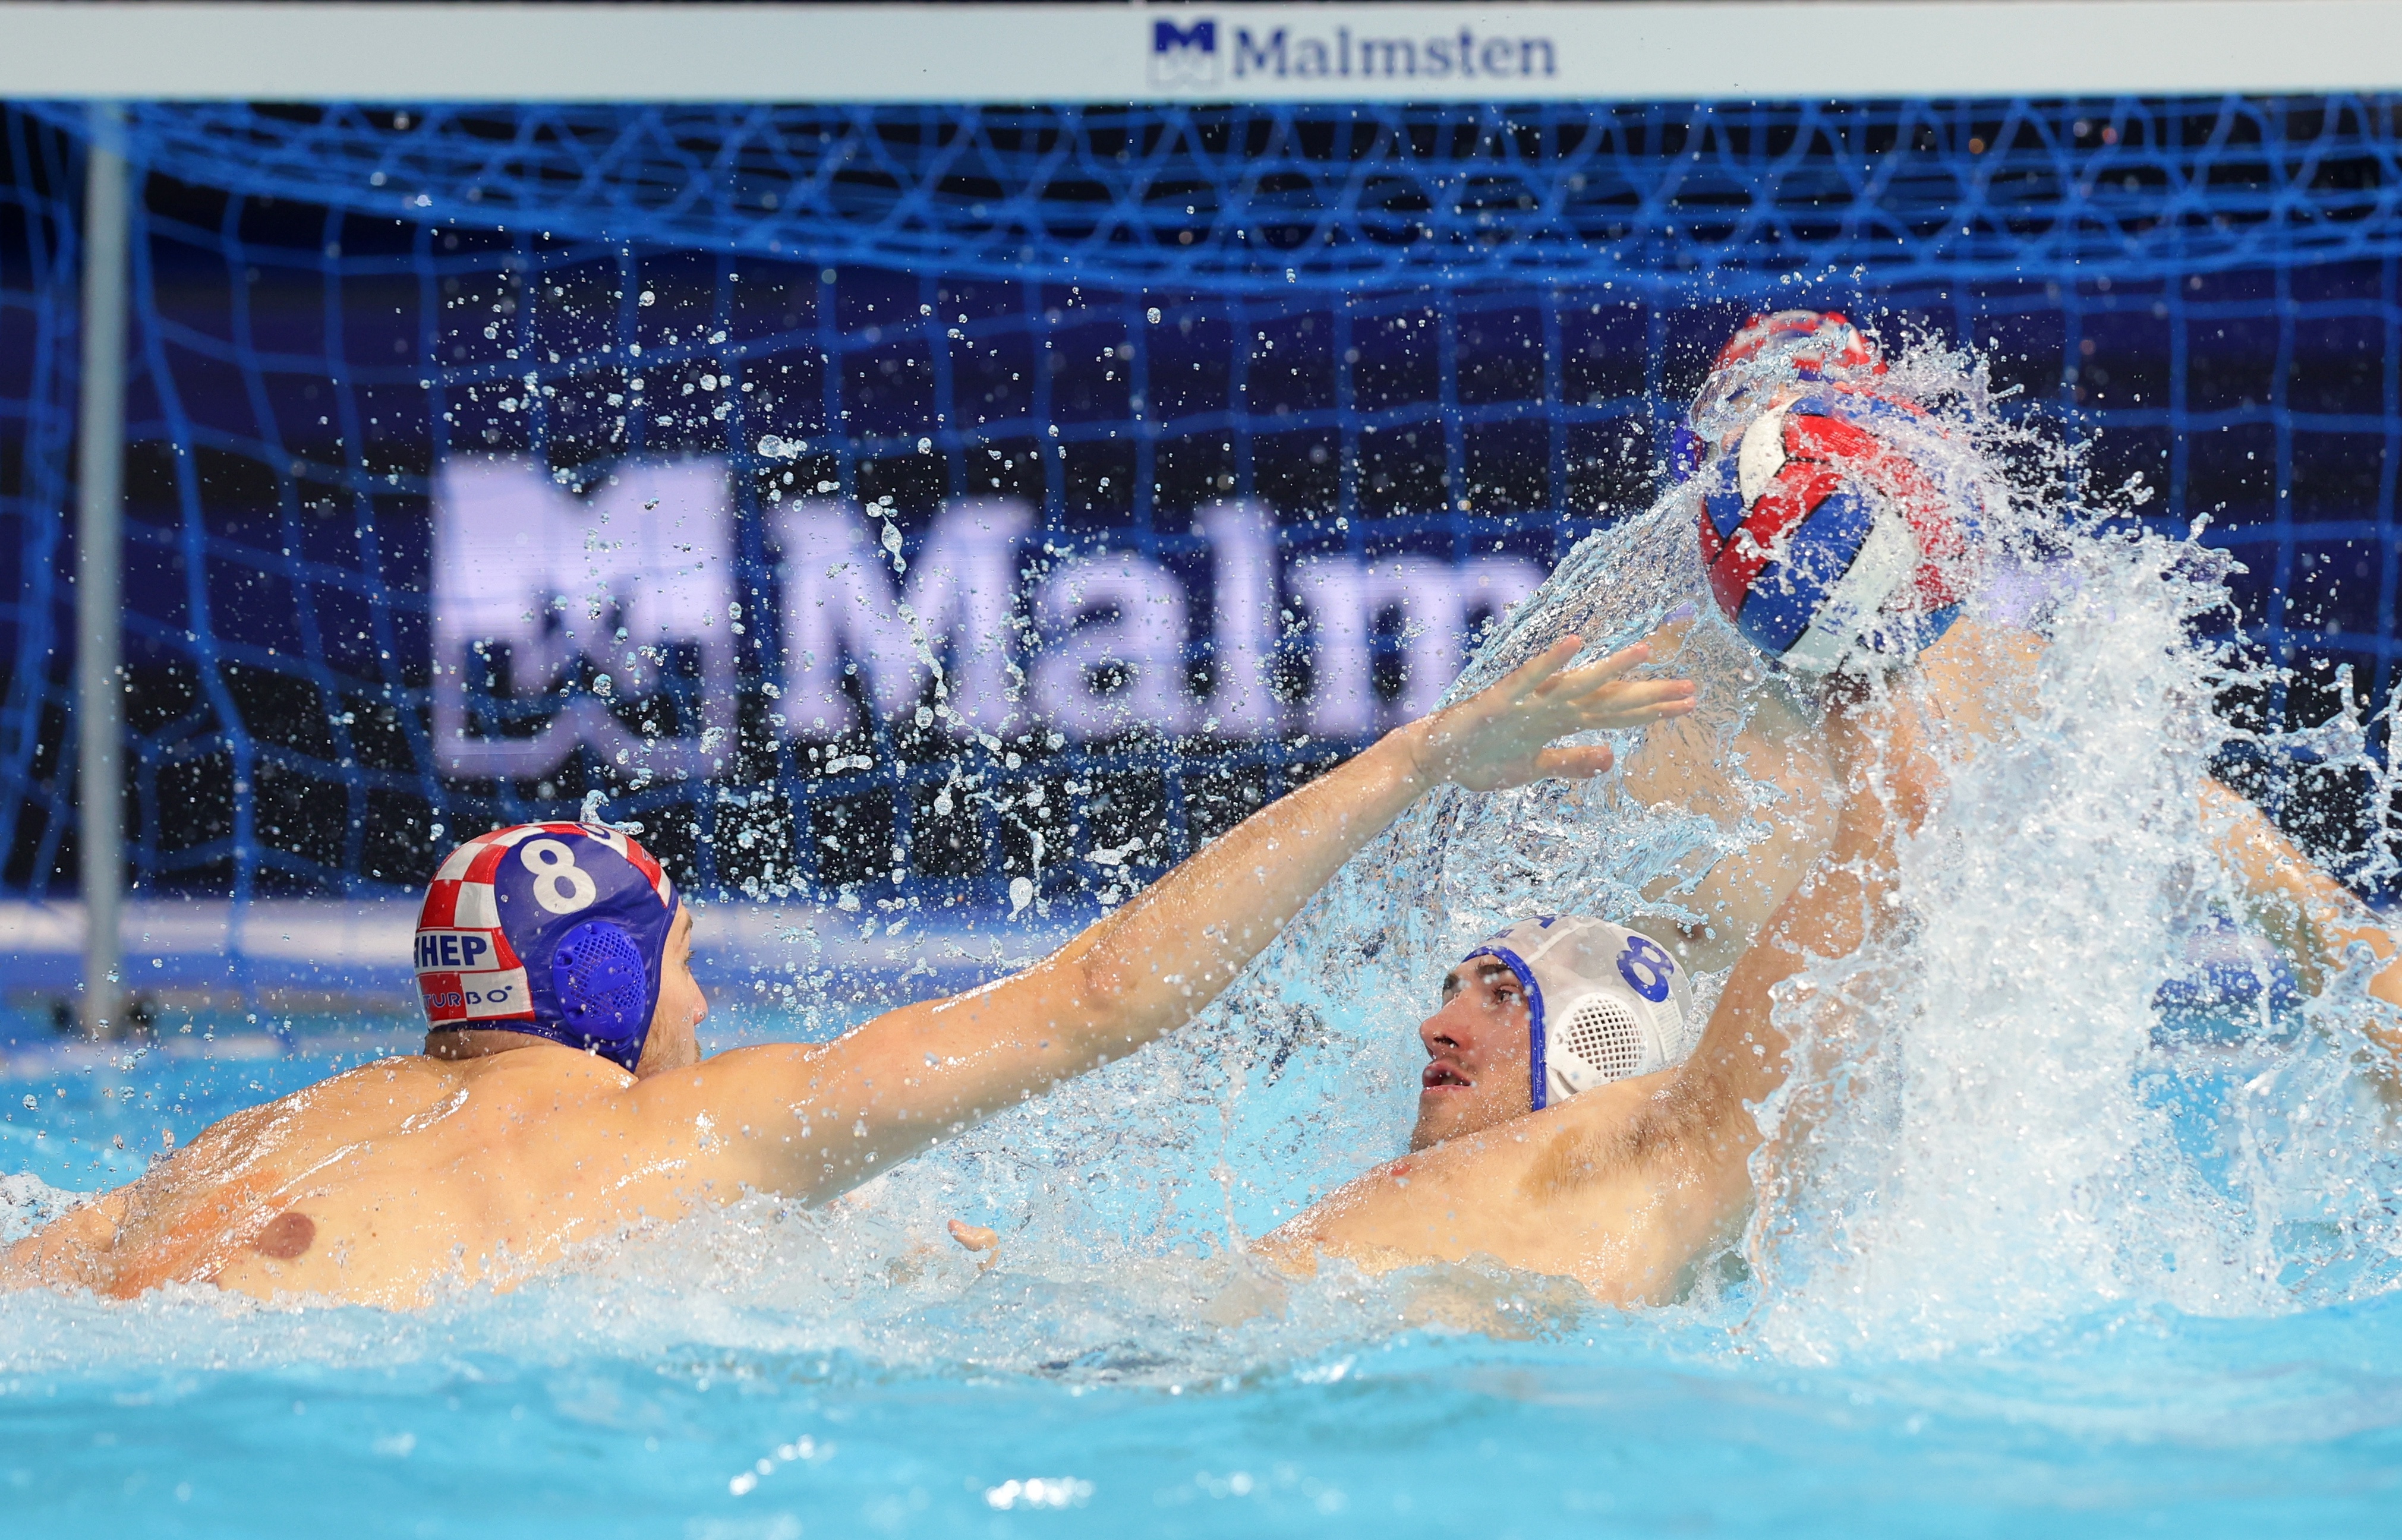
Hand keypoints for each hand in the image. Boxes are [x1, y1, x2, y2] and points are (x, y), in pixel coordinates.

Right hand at [1403, 634, 1696, 793]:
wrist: (1433, 759)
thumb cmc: (1478, 760)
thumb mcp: (1532, 771)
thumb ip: (1570, 763)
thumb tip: (1611, 759)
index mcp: (1560, 722)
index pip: (1616, 715)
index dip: (1652, 712)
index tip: (1689, 705)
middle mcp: (1551, 706)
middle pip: (1608, 700)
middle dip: (1648, 695)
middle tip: (1692, 689)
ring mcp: (1528, 701)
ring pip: (1577, 683)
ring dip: (1610, 669)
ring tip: (1646, 652)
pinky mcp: (1501, 699)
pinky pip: (1530, 678)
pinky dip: (1551, 662)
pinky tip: (1574, 644)